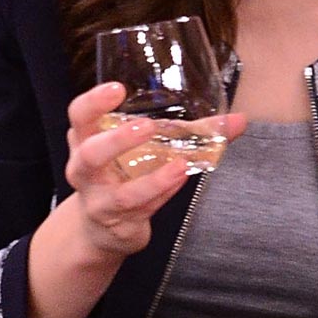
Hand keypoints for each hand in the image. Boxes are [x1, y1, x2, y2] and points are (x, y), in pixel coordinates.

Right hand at [63, 80, 243, 258]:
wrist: (104, 229)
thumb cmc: (126, 174)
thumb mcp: (148, 148)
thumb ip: (193, 132)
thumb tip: (238, 120)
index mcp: (87, 140)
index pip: (79, 115)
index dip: (94, 102)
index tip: (117, 89)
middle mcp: (86, 170)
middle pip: (91, 154)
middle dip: (117, 140)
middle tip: (146, 126)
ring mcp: (102, 200)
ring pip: (120, 194)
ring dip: (152, 180)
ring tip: (179, 165)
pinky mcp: (120, 223)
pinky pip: (142, 210)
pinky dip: (162, 195)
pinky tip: (179, 181)